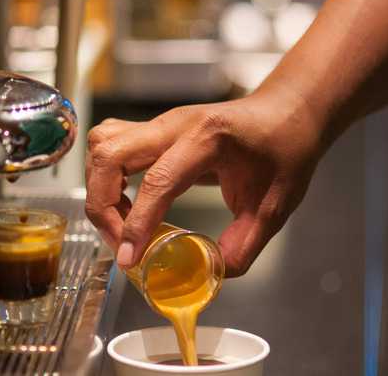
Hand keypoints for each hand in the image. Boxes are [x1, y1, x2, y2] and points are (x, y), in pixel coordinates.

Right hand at [85, 89, 324, 276]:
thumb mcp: (274, 205)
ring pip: (103, 144)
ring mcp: (163, 122)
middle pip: (110, 153)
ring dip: (100, 187)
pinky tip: (128, 202)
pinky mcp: (157, 130)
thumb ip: (243, 244)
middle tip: (121, 242)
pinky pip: (113, 145)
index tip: (129, 258)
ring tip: (122, 223)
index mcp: (208, 136)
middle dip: (103, 205)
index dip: (137, 224)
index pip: (157, 180)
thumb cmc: (285, 149)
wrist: (287, 115)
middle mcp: (176, 123)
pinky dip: (107, 176)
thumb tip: (210, 273)